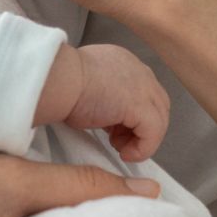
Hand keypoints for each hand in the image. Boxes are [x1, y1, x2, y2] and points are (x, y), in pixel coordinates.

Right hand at [56, 42, 168, 161]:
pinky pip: (153, 133)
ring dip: (142, 139)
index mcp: (124, 62)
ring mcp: (143, 86)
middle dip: (142, 126)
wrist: (56, 80)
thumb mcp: (86, 86)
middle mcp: (138, 70)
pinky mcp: (141, 105)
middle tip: (119, 141)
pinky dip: (143, 148)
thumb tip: (104, 115)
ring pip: (159, 119)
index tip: (113, 129)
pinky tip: (126, 154)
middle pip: (157, 104)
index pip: (143, 90)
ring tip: (121, 149)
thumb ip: (103, 96)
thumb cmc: (60, 84)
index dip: (133, 114)